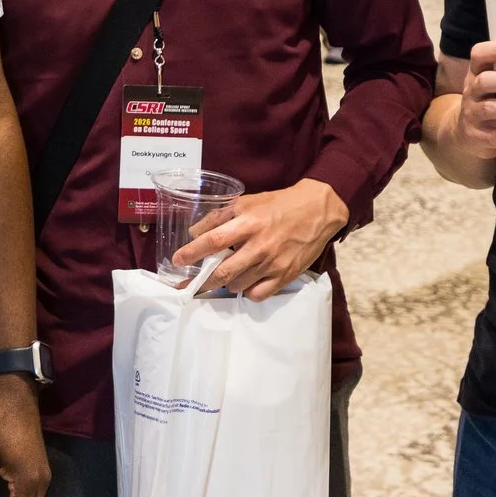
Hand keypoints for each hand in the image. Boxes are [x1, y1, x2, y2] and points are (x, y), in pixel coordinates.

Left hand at [172, 178, 347, 300]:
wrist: (317, 211)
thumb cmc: (278, 205)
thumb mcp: (247, 201)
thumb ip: (219, 216)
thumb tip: (194, 232)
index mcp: (248, 223)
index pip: (214, 241)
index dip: (192, 252)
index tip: (177, 260)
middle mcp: (259, 246)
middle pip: (223, 272)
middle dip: (202, 281)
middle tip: (191, 284)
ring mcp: (273, 264)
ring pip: (237, 285)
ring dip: (226, 283)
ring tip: (227, 274)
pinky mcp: (285, 276)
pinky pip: (257, 294)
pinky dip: (247, 291)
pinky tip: (246, 282)